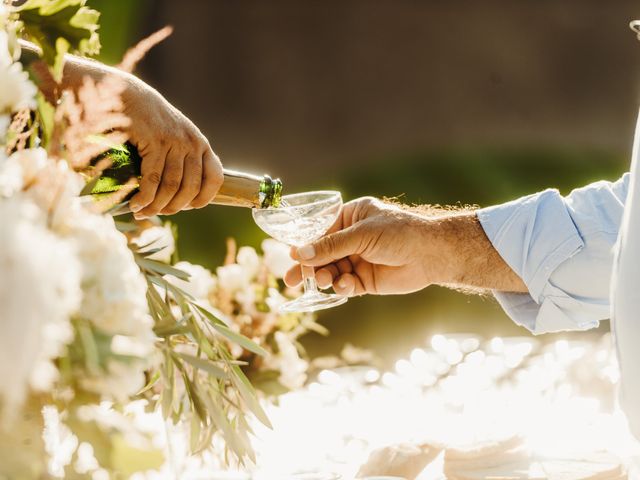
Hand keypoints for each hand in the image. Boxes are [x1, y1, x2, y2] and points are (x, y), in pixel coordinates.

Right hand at [123, 77, 222, 217]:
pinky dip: (145, 197)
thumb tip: (181, 195)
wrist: (129, 96)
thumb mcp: (176, 138)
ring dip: (156, 205)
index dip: (203, 198)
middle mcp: (192, 144)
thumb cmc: (150, 123)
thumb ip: (183, 160)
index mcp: (201, 145)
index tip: (187, 208)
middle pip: (190, 188)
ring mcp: (175, 142)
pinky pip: (153, 179)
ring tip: (142, 212)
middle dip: (174, 207)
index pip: (215, 179)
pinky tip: (136, 204)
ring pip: (171, 186)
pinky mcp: (156, 142)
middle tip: (157, 213)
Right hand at [284, 197, 527, 295]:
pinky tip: (345, 286)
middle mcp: (352, 238)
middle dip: (309, 267)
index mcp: (350, 217)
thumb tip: (300, 254)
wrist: (432, 254)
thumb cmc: (400, 232)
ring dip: (325, 277)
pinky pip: (346, 285)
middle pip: (322, 254)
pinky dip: (342, 287)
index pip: (320, 231)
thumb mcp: (361, 235)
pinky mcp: (366, 280)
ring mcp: (358, 259)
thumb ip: (331, 246)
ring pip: (331, 271)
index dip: (305, 245)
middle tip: (292, 280)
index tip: (292, 256)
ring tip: (323, 281)